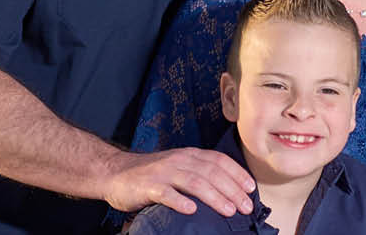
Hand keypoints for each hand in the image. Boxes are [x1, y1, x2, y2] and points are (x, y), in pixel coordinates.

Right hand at [102, 148, 254, 216]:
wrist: (115, 172)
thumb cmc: (152, 175)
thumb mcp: (178, 168)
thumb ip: (199, 175)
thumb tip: (229, 193)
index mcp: (189, 155)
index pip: (219, 161)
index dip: (237, 174)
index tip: (251, 189)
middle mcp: (179, 160)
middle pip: (211, 173)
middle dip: (231, 190)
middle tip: (245, 207)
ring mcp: (163, 173)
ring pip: (193, 182)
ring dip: (214, 196)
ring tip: (228, 210)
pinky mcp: (148, 186)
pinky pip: (166, 193)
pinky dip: (179, 201)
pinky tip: (191, 210)